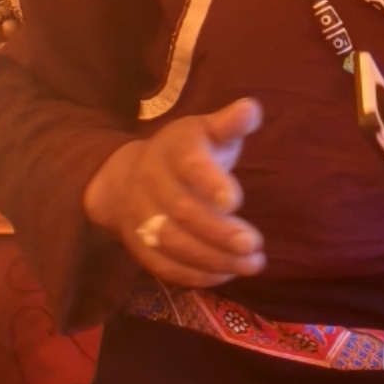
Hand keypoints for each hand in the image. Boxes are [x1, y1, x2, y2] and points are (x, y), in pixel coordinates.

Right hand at [83, 99, 264, 286]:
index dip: (210, 182)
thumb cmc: (186, 152)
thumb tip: (250, 109)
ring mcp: (140, 216)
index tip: (235, 201)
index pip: (188, 165)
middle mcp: (150, 182)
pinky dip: (195, 275)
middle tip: (253, 244)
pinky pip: (163, 265)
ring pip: (172, 243)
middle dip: (219, 232)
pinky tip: (227, 273)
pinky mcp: (139, 245)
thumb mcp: (206, 130)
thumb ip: (229, 124)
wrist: (129, 175)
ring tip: (252, 264)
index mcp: (172, 148)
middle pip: (181, 211)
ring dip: (213, 259)